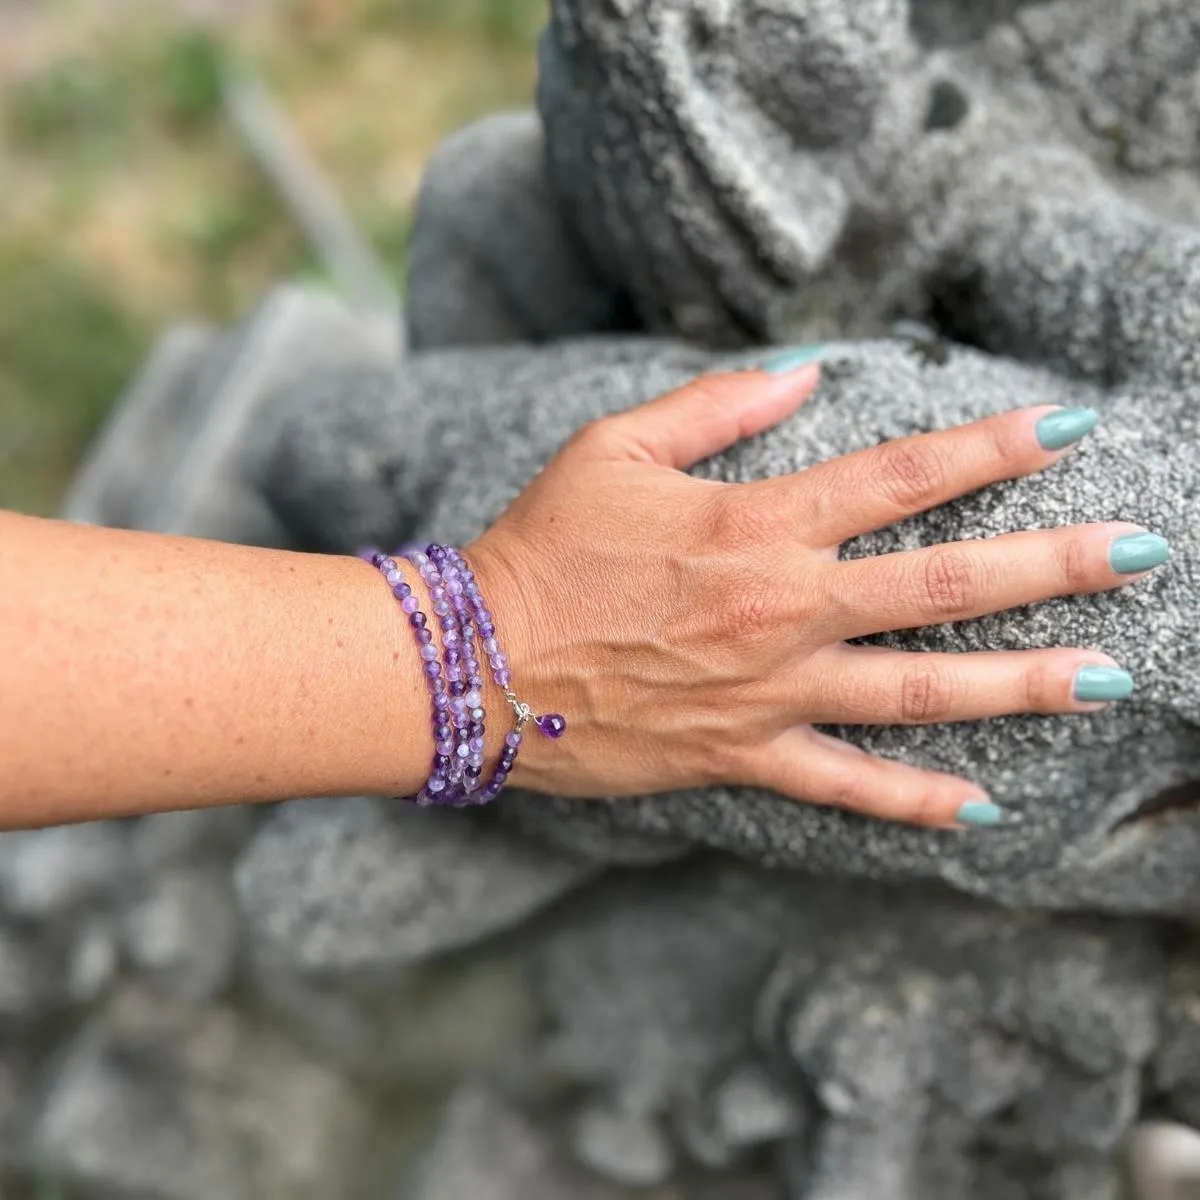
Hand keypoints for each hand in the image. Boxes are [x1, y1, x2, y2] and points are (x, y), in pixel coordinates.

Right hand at [468, 365, 1166, 827]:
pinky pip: (844, 786)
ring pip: (918, 689)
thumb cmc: (542, 546)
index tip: (1070, 426)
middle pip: (943, 581)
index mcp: (755, 522)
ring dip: (1020, 683)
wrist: (478, 664)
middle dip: (1055, 563)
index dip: (992, 445)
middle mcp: (781, 607)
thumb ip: (716, 406)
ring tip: (1108, 678)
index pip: (900, 474)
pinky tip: (982, 807)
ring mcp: (770, 690)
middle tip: (1144, 553)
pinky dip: (913, 800)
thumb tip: (803, 376)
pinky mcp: (742, 755)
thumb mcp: (614, 446)